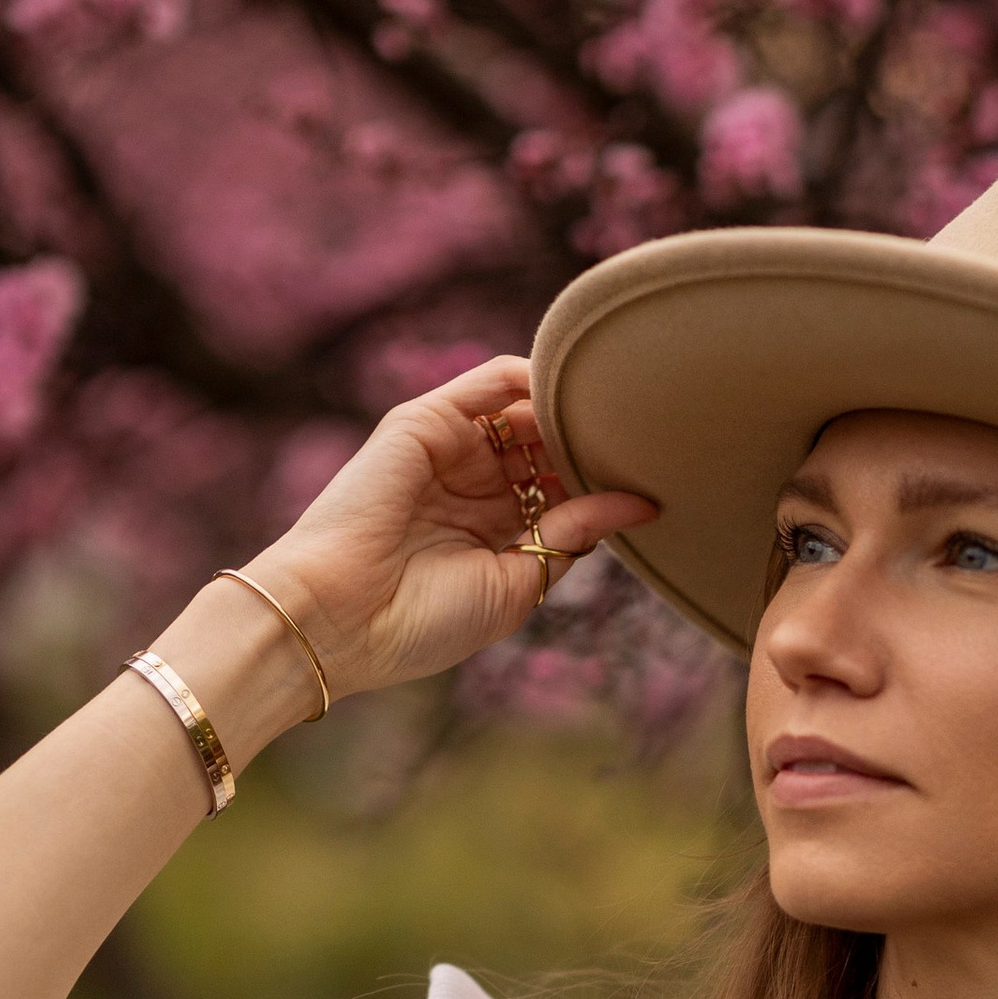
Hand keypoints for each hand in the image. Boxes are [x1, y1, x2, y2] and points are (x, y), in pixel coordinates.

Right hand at [241, 357, 658, 700]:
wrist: (340, 619)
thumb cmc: (422, 622)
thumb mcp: (518, 583)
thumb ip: (574, 535)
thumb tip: (643, 503)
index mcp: (494, 532)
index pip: (565, 490)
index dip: (606, 484)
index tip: (657, 483)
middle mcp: (473, 485)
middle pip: (552, 445)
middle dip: (596, 442)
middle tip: (651, 441)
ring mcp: (450, 450)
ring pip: (529, 409)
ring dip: (573, 408)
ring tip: (621, 415)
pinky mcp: (425, 422)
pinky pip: (491, 381)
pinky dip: (536, 377)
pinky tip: (577, 388)